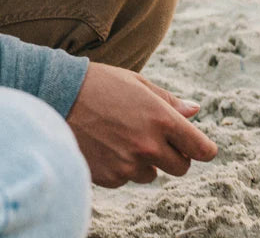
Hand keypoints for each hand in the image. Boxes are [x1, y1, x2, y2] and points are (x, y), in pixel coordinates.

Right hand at [66, 63, 216, 187]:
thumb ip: (168, 100)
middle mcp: (149, 146)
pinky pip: (125, 178)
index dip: (201, 148)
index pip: (202, 149)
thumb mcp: (136, 82)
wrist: (57, 95)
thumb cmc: (99, 83)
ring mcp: (128, 164)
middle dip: (173, 155)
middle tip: (152, 136)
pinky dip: (119, 166)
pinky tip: (103, 144)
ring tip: (118, 135)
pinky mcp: (110, 177)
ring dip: (143, 160)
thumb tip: (194, 111)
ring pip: (151, 173)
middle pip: (181, 167)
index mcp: (162, 119)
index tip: (196, 145)